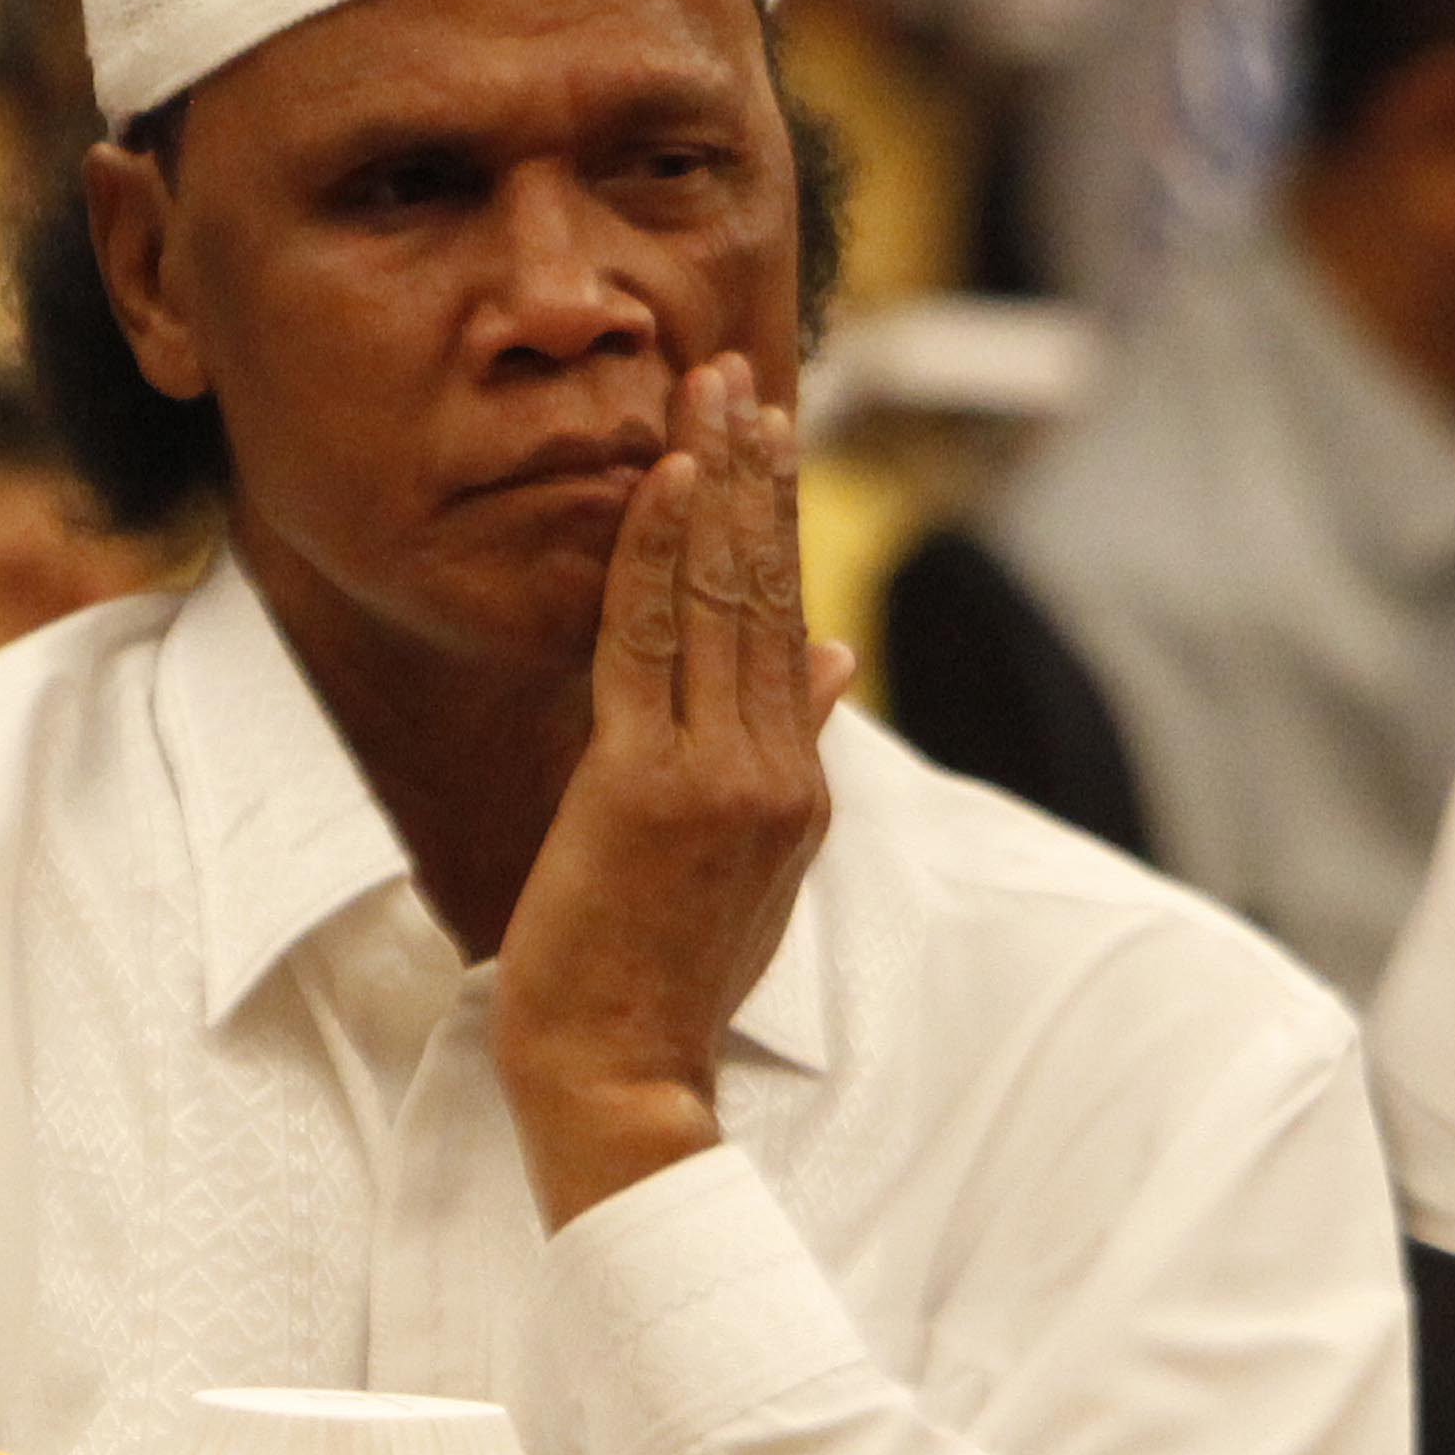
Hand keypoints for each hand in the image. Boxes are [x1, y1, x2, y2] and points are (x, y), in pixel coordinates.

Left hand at [491, 356, 856, 1227]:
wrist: (620, 1078)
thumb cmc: (664, 983)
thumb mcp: (756, 870)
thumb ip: (795, 757)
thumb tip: (833, 660)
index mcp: (798, 786)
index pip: (788, 625)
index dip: (779, 523)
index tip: (770, 435)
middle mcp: (773, 769)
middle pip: (767, 592)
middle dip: (756, 476)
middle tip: (742, 376)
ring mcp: (718, 775)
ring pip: (720, 601)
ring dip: (714, 486)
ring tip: (709, 394)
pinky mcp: (648, 787)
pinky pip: (650, 641)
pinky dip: (657, 551)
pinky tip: (666, 478)